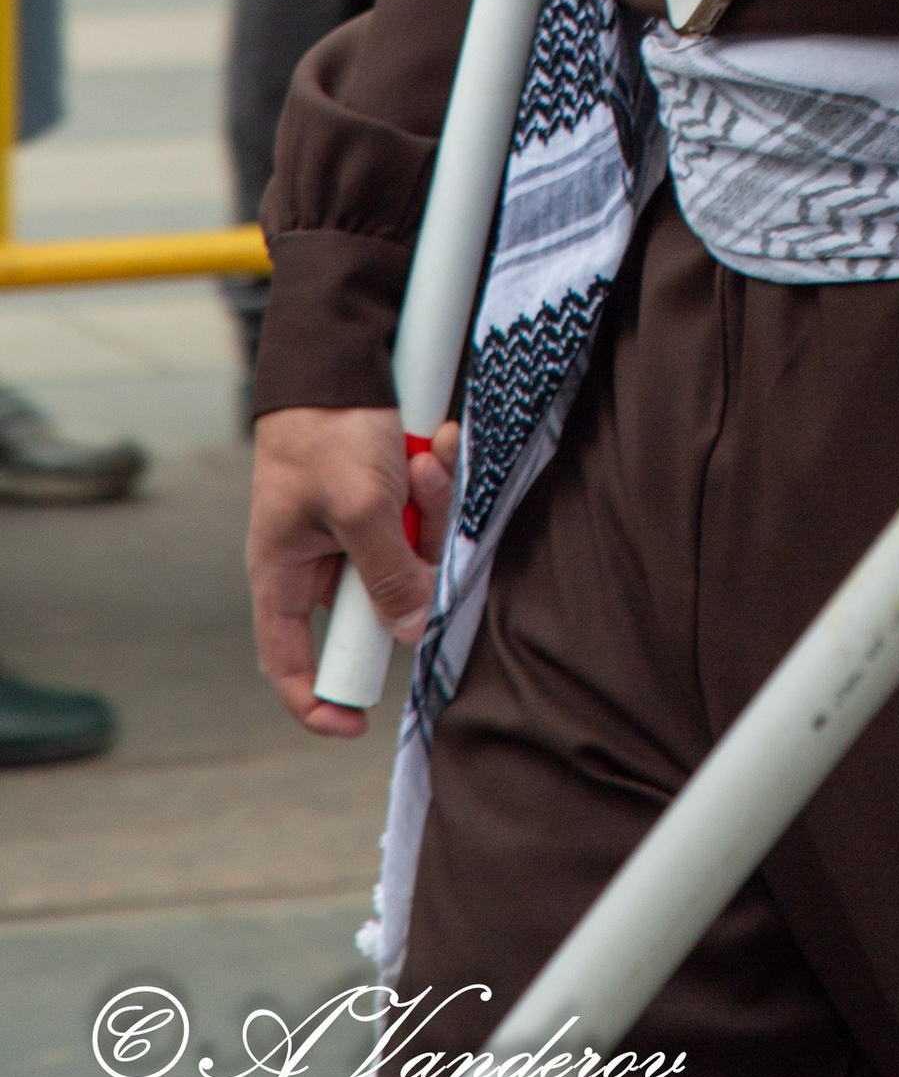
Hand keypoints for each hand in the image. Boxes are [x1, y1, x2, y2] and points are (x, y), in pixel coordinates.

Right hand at [247, 406, 457, 732]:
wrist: (344, 351)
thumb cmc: (328, 430)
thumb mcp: (360, 507)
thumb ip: (385, 574)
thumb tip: (410, 630)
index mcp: (283, 572)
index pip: (288, 660)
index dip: (317, 700)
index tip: (354, 726)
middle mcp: (319, 556)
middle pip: (378, 600)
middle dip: (414, 562)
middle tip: (421, 516)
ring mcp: (357, 524)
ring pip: (411, 553)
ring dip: (431, 508)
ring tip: (426, 458)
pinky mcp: (389, 493)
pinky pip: (425, 510)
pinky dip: (437, 479)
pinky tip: (437, 441)